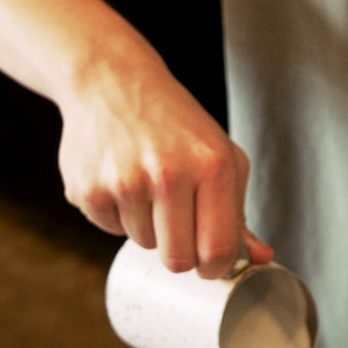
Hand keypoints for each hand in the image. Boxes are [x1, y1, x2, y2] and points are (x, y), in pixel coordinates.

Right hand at [57, 46, 271, 276]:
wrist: (112, 80)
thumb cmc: (175, 123)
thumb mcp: (219, 154)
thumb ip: (237, 212)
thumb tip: (259, 260)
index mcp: (212, 164)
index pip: (218, 250)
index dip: (215, 266)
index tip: (209, 260)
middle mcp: (169, 173)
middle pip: (178, 260)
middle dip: (180, 252)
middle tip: (177, 219)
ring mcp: (125, 182)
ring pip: (143, 245)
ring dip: (147, 226)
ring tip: (146, 182)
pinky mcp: (88, 189)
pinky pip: (109, 230)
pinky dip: (117, 213)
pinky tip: (119, 176)